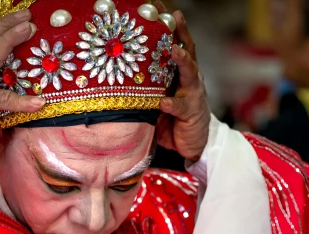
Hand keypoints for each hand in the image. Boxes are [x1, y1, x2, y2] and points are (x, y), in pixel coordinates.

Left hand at [155, 7, 209, 162]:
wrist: (190, 145)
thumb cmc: (169, 119)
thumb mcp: (155, 97)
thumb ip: (145, 84)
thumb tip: (116, 68)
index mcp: (177, 71)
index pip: (173, 42)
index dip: (166, 24)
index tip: (156, 6)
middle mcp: (187, 77)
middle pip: (185, 47)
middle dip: (178, 30)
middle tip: (172, 15)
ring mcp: (192, 92)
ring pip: (190, 71)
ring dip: (182, 59)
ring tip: (174, 50)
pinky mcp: (191, 112)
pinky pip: (180, 106)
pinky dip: (172, 103)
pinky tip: (163, 102)